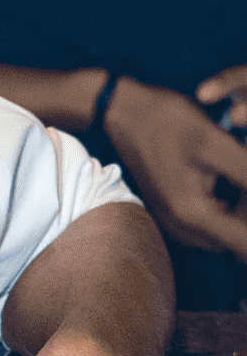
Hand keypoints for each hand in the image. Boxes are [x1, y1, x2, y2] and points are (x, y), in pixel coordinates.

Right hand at [104, 74, 246, 261]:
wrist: (122, 112)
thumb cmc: (167, 121)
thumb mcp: (216, 143)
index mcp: (194, 214)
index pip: (244, 244)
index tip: (245, 187)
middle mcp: (183, 228)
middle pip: (237, 238)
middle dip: (246, 207)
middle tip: (241, 167)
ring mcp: (175, 223)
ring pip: (227, 230)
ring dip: (240, 207)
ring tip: (235, 170)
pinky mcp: (173, 213)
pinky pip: (212, 223)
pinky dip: (228, 205)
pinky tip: (226, 177)